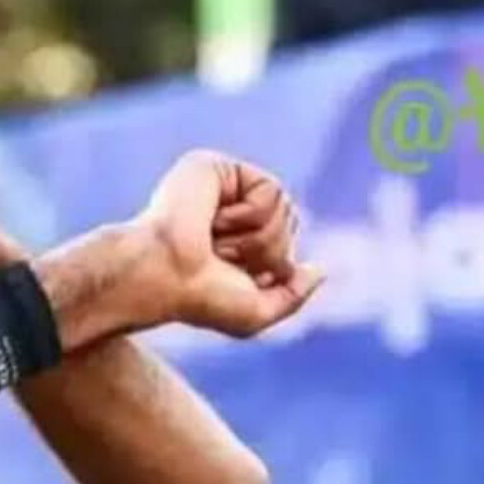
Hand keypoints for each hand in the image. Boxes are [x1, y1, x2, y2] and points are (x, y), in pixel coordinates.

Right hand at [136, 151, 323, 337]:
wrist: (163, 275)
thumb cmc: (199, 300)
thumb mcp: (254, 315)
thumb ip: (292, 297)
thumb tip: (319, 270)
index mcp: (234, 244)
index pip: (285, 244)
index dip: (274, 266)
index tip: (233, 277)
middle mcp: (230, 214)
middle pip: (290, 222)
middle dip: (266, 252)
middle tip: (223, 260)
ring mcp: (223, 189)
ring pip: (284, 206)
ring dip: (256, 238)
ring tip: (216, 243)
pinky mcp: (218, 168)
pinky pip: (270, 190)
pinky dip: (249, 216)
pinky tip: (216, 222)